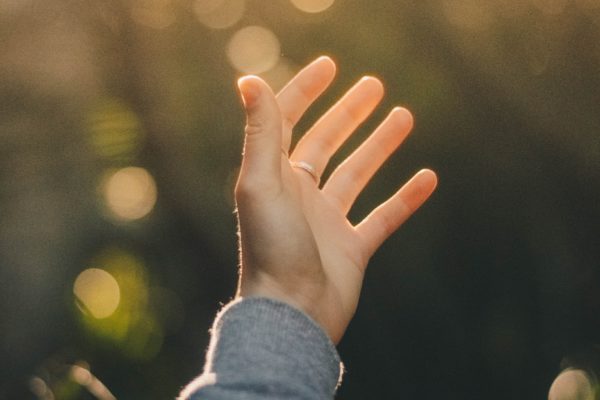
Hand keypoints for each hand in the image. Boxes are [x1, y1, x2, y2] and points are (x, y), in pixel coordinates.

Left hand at [234, 56, 436, 343]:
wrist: (292, 313)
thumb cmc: (271, 248)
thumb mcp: (262, 182)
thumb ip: (261, 132)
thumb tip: (249, 79)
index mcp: (276, 176)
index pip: (290, 122)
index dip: (305, 91)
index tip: (330, 65)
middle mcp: (300, 195)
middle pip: (326, 143)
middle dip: (349, 113)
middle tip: (374, 85)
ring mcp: (328, 222)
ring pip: (357, 174)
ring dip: (379, 146)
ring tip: (404, 116)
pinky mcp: (353, 248)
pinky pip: (384, 217)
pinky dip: (405, 198)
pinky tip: (428, 177)